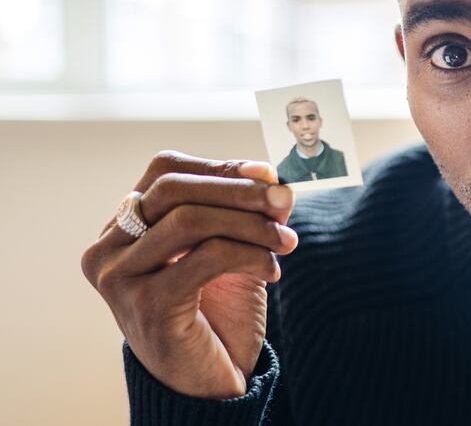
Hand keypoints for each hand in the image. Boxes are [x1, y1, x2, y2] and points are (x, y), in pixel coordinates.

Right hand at [81, 151, 296, 398]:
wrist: (210, 380)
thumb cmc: (216, 311)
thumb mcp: (231, 247)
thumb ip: (245, 211)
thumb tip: (272, 177)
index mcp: (122, 227)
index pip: (165, 171)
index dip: (219, 167)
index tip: (268, 174)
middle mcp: (108, 248)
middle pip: (173, 189)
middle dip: (238, 190)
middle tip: (284, 201)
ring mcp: (120, 277)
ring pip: (190, 220)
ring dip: (251, 225)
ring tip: (286, 241)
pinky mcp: (146, 305)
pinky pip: (207, 257)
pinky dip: (250, 255)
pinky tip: (272, 271)